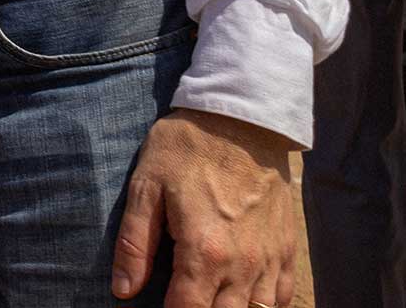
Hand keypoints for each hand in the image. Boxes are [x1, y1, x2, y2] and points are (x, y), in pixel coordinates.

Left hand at [112, 107, 303, 304]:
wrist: (242, 120)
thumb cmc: (187, 149)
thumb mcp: (146, 188)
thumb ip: (135, 243)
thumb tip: (123, 290)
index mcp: (205, 252)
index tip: (156, 306)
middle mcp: (244, 264)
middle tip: (179, 297)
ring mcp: (269, 258)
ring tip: (207, 296)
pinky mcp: (287, 249)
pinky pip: (281, 296)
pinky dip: (262, 303)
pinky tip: (241, 296)